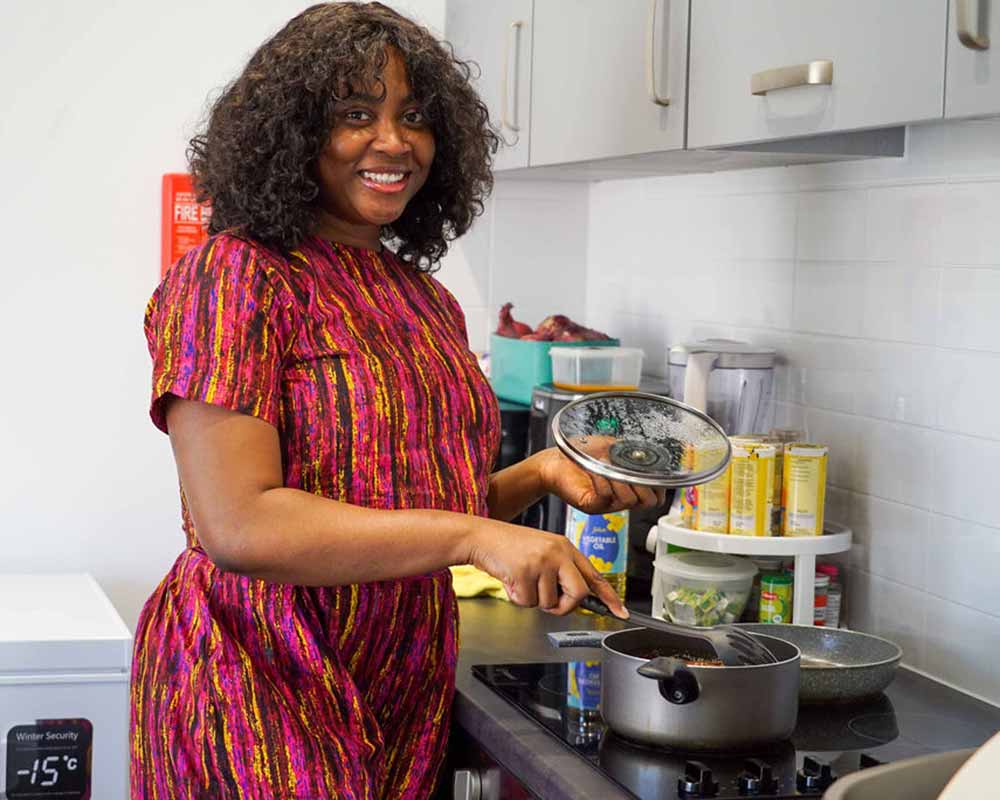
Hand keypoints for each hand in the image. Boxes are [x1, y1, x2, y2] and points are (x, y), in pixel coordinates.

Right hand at [463, 518, 628, 617]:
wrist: (481, 536)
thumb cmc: (509, 547)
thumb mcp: (542, 552)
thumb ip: (560, 571)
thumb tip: (573, 598)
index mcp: (565, 547)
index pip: (594, 575)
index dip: (610, 597)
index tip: (621, 612)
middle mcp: (558, 552)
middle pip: (579, 594)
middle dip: (564, 606)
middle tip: (548, 600)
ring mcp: (542, 561)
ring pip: (549, 602)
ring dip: (533, 599)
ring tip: (521, 578)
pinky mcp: (524, 571)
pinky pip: (528, 602)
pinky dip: (517, 597)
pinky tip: (510, 579)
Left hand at [534, 447, 665, 514]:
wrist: (554, 461)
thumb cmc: (580, 452)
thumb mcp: (612, 447)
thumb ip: (631, 452)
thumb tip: (647, 453)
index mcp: (628, 486)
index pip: (654, 496)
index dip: (659, 485)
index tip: (654, 471)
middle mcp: (620, 498)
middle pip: (648, 502)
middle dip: (645, 483)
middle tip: (632, 470)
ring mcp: (607, 504)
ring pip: (630, 500)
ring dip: (622, 479)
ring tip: (608, 464)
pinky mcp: (592, 505)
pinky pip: (606, 497)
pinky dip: (604, 481)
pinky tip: (597, 470)